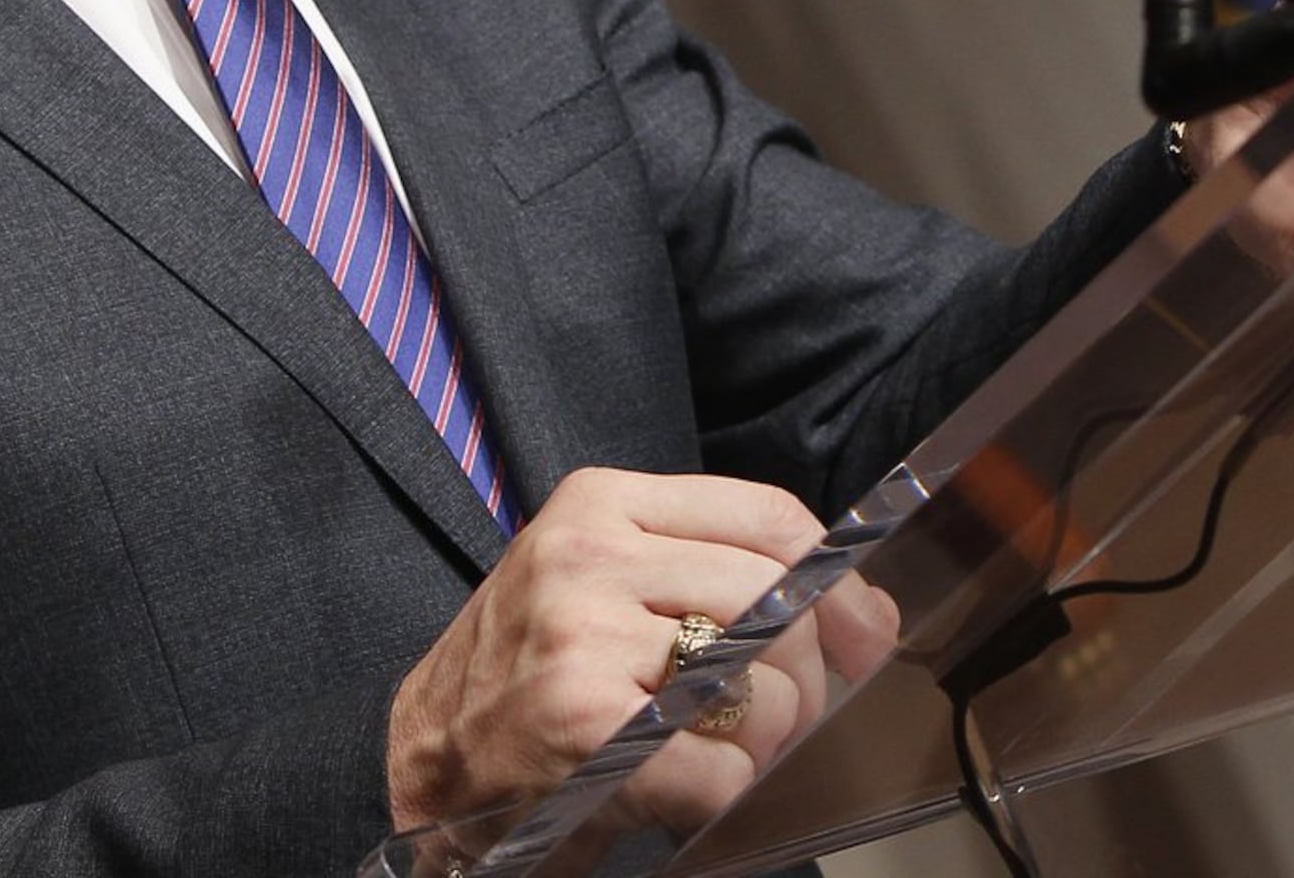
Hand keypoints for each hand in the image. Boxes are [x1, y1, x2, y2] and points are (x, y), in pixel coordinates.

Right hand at [385, 470, 889, 839]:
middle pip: (774, 597)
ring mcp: (581, 640)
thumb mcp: (606, 583)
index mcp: (600, 502)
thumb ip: (720, 574)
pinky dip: (727, 790)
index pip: (768, 517)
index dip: (836, 583)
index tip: (859, 631)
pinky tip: (690, 788)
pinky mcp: (581, 727)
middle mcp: (588, 557)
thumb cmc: (531, 672)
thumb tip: (869, 614)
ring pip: (761, 681)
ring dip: (768, 738)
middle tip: (783, 715)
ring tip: (724, 750)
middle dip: (806, 673)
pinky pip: (720, 765)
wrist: (425, 760)